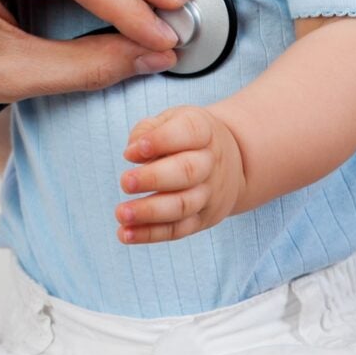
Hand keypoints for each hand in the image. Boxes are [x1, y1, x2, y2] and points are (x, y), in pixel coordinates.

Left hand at [118, 103, 250, 244]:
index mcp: (205, 132)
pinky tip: (126, 234)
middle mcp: (210, 163)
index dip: (160, 140)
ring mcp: (209, 194)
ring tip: (121, 213)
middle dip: (153, 179)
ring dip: (149, 212)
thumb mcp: (172, 121)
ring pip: (182, 205)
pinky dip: (150, 233)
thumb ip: (148, 130)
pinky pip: (178, 229)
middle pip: (187, 172)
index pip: (189, 132)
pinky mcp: (202, 219)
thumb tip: (132, 153)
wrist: (234, 163)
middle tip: (125, 183)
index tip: (130, 152)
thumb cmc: (188, 139)